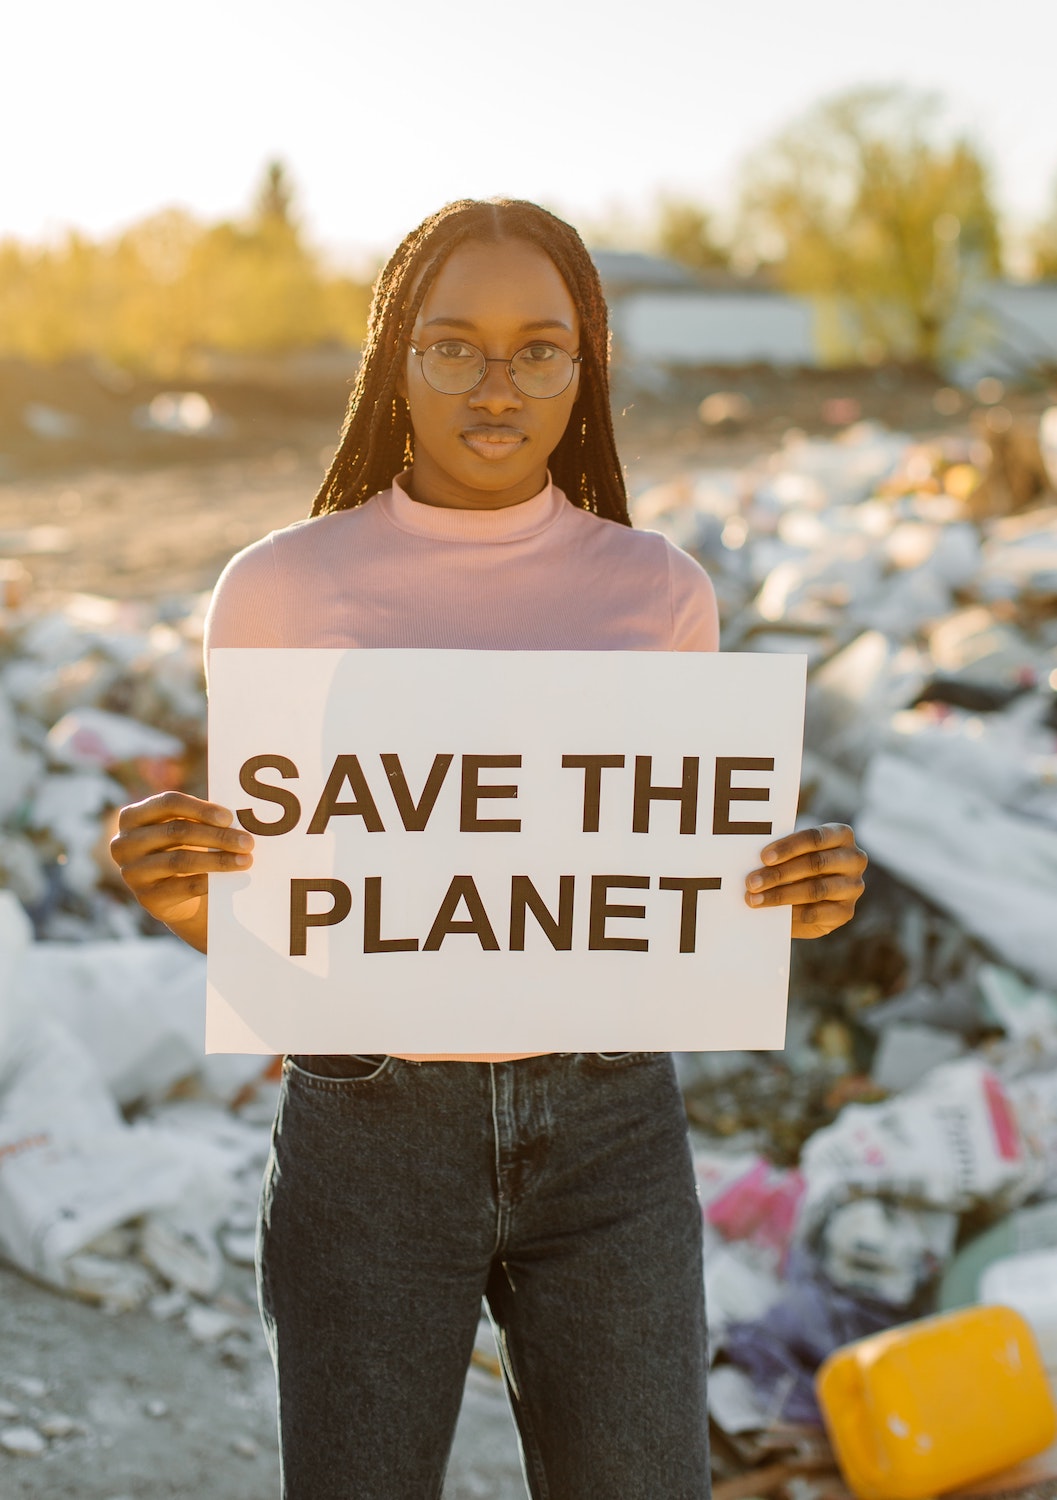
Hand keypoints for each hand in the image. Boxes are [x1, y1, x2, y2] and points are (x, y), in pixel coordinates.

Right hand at [110, 791, 253, 947]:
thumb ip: (200, 821)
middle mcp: (124, 843)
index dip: (200, 809)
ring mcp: (132, 873)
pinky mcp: (147, 898)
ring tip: (246, 860)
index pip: (168, 803)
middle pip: (176, 831)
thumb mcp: (184, 832)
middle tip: (247, 841)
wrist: (175, 897)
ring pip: (180, 860)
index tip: (229, 817)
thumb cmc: (182, 850)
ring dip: (219, 860)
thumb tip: (239, 818)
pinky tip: (232, 879)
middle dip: (217, 836)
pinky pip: (183, 886)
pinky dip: (210, 881)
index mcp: (132, 817)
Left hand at [744, 822, 866, 938]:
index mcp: (841, 834)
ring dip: (780, 895)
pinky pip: (817, 913)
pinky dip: (791, 913)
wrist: (810, 895)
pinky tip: (773, 913)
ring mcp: (853, 886)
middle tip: (752, 882)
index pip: (815, 837)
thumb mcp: (793, 853)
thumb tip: (751, 860)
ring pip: (815, 890)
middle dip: (779, 874)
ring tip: (755, 899)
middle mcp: (854, 858)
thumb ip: (781, 853)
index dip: (788, 847)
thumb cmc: (797, 863)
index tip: (764, 857)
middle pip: (815, 864)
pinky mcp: (846, 912)